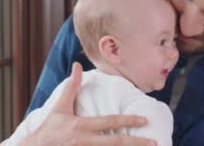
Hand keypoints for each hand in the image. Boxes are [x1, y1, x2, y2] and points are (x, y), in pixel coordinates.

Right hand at [21, 62, 156, 145]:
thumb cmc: (49, 128)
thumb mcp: (60, 106)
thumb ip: (72, 86)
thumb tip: (77, 65)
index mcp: (81, 126)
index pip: (109, 122)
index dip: (128, 121)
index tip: (144, 120)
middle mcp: (85, 141)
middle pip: (115, 143)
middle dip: (136, 143)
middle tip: (154, 143)